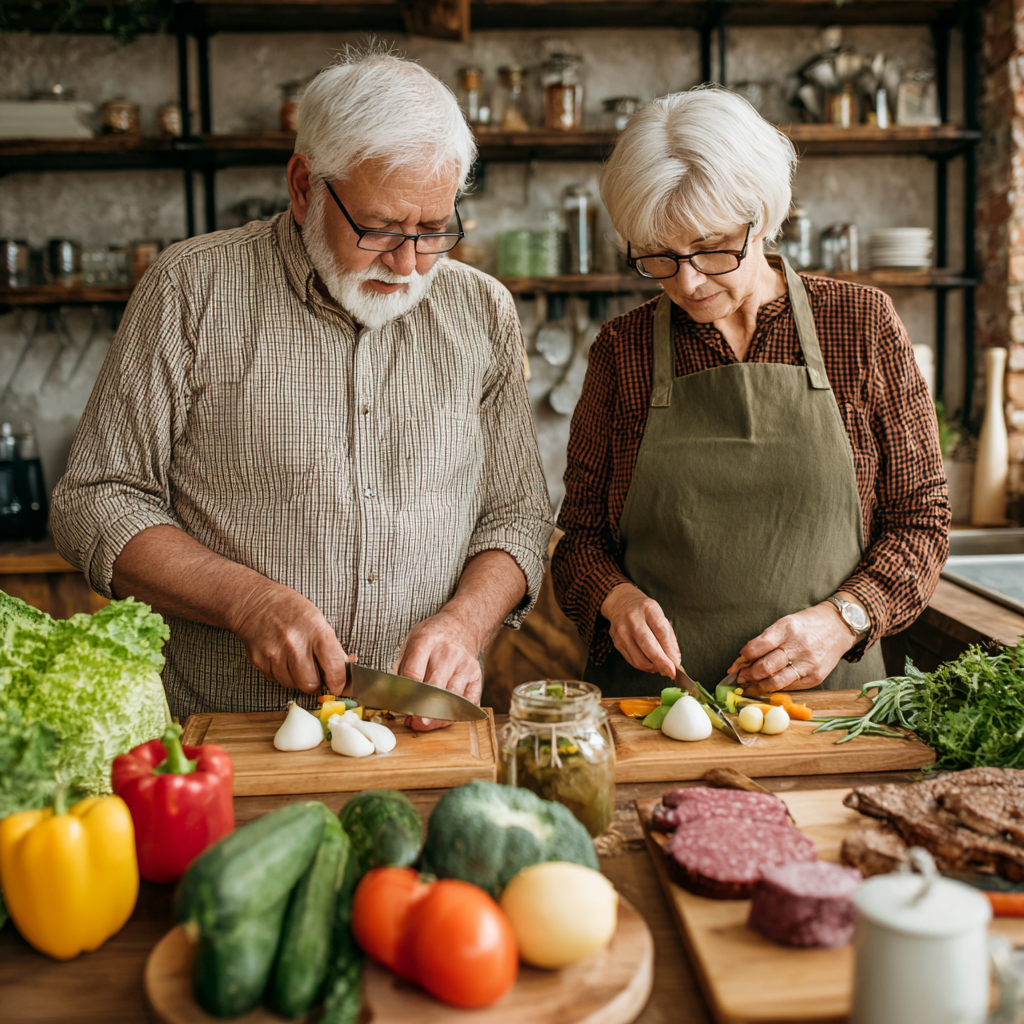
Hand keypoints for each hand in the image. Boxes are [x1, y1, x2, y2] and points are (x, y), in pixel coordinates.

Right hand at [229, 580, 353, 695]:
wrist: (254, 602)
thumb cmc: (290, 608)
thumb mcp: (318, 619)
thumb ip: (332, 646)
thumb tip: (347, 665)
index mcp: (316, 631)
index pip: (334, 668)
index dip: (339, 683)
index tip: (338, 686)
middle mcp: (295, 644)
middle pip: (310, 684)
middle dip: (316, 684)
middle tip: (316, 675)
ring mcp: (275, 654)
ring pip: (292, 685)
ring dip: (297, 679)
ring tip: (296, 662)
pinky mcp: (260, 661)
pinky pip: (276, 680)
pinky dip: (281, 674)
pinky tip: (282, 659)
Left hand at [396, 611, 482, 732]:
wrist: (460, 626)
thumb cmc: (431, 638)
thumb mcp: (410, 641)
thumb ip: (402, 667)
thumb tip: (394, 696)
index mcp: (425, 642)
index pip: (413, 673)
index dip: (406, 695)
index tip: (400, 708)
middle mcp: (447, 653)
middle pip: (435, 688)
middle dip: (423, 710)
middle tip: (414, 722)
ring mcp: (464, 664)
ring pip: (453, 699)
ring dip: (439, 716)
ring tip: (426, 723)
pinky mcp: (476, 675)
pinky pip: (469, 702)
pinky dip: (457, 714)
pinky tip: (445, 718)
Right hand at [600, 583, 679, 679]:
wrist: (621, 602)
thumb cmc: (644, 611)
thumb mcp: (660, 616)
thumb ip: (669, 638)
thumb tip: (675, 660)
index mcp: (648, 608)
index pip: (661, 632)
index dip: (669, 651)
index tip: (676, 664)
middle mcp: (633, 619)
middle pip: (648, 645)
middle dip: (661, 662)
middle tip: (671, 672)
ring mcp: (622, 631)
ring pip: (639, 657)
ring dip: (653, 667)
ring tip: (661, 668)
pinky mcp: (617, 642)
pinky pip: (632, 660)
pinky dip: (644, 666)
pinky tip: (651, 665)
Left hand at [732, 602, 857, 696]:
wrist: (839, 627)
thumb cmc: (807, 624)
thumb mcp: (784, 624)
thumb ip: (764, 641)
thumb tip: (743, 659)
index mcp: (787, 629)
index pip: (757, 647)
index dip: (742, 658)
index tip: (735, 665)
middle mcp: (798, 646)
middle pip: (765, 666)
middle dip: (748, 675)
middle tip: (739, 678)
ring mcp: (808, 663)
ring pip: (776, 681)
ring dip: (759, 685)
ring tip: (749, 685)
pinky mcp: (816, 677)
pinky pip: (790, 686)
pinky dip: (776, 688)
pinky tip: (767, 686)